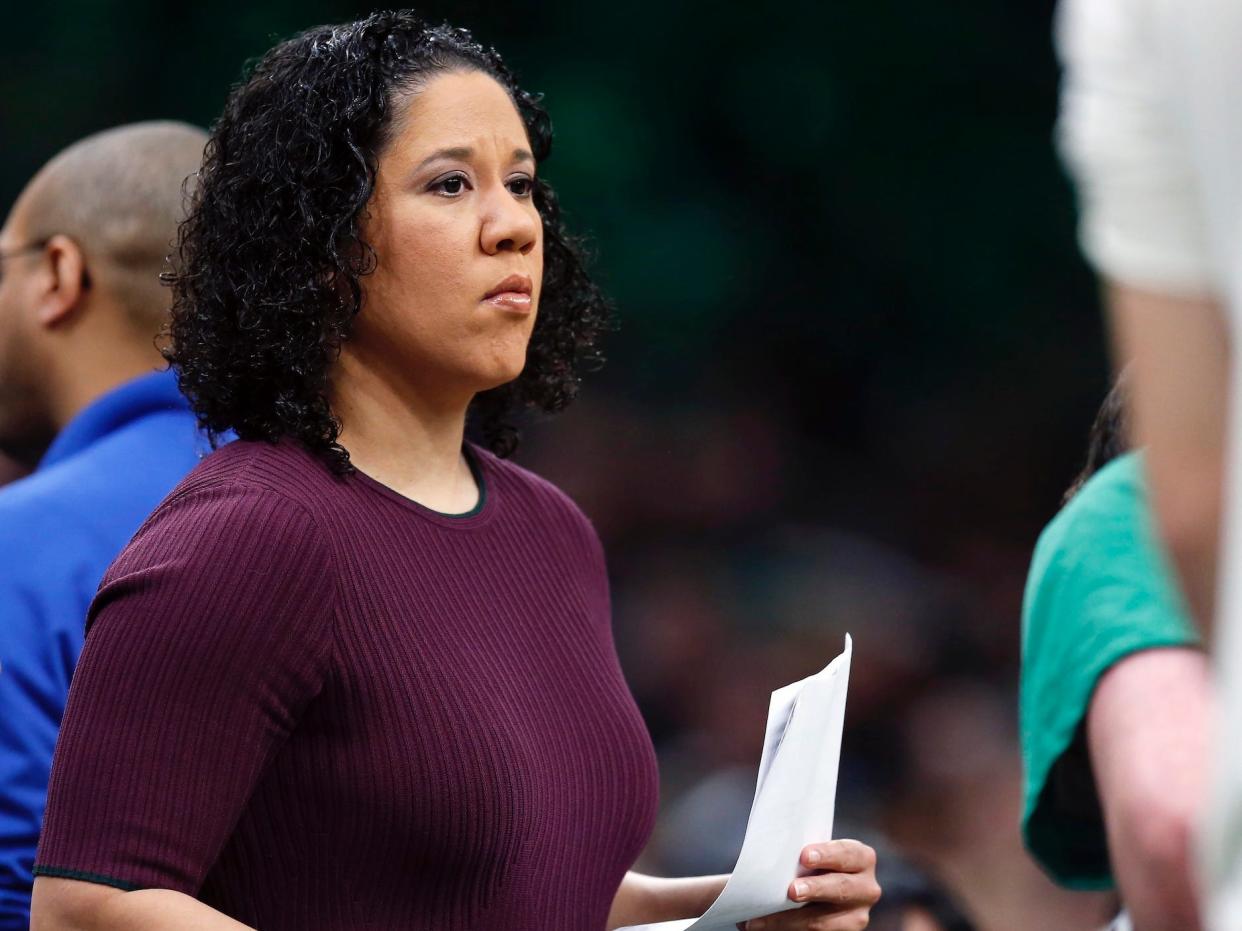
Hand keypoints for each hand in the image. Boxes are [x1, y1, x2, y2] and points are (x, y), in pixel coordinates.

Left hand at [738, 839, 879, 930]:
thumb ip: (804, 855)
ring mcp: (856, 917)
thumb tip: (769, 858)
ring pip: (822, 922)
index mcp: (862, 859)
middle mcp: (866, 889)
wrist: (819, 888)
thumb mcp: (816, 855)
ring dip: (788, 920)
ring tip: (759, 920)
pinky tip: (762, 927)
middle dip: (815, 889)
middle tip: (791, 890)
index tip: (804, 856)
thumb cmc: (812, 864)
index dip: (828, 854)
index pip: (848, 853)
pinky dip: (785, 930)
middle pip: (841, 889)